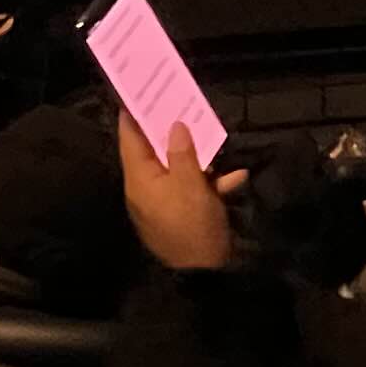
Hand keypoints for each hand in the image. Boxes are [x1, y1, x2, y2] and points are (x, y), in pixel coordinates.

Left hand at [119, 112, 231, 271]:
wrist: (206, 276)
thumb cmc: (193, 226)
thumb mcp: (190, 185)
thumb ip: (182, 152)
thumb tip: (174, 125)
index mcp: (140, 179)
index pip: (130, 138)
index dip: (134, 114)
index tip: (141, 90)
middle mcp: (147, 189)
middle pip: (155, 151)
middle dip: (172, 130)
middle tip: (182, 104)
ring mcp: (164, 203)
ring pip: (178, 168)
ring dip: (198, 156)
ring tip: (213, 137)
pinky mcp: (182, 215)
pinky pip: (194, 190)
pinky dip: (212, 183)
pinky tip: (235, 176)